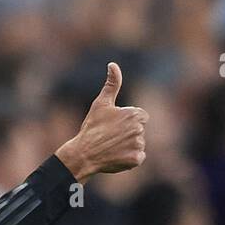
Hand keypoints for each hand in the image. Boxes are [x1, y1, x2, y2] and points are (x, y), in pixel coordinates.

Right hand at [54, 62, 147, 182]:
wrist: (84, 153)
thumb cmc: (92, 127)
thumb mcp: (101, 103)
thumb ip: (112, 84)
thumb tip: (113, 64)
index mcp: (134, 115)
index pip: (140, 116)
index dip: (127, 120)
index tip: (115, 124)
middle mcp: (139, 130)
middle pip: (139, 130)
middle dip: (128, 132)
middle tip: (111, 136)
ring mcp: (138, 145)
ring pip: (138, 144)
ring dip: (128, 145)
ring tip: (112, 146)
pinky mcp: (136, 160)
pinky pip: (138, 157)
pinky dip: (129, 158)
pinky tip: (116, 155)